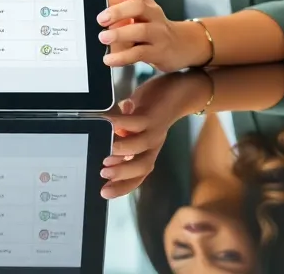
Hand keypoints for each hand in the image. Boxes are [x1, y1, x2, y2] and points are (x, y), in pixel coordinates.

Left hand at [97, 0, 205, 71]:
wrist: (182, 46)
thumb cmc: (153, 28)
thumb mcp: (140, 15)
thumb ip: (119, 9)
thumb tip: (95, 7)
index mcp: (145, 2)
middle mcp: (153, 15)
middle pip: (139, 6)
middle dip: (118, 11)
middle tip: (101, 19)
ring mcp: (158, 33)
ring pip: (141, 30)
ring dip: (119, 34)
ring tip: (103, 38)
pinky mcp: (158, 52)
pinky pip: (139, 53)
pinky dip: (122, 57)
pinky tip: (110, 59)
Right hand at [101, 71, 211, 198]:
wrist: (181, 89)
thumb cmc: (153, 107)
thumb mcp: (134, 124)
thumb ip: (122, 133)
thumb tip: (102, 139)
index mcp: (147, 150)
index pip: (137, 176)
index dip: (122, 186)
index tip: (103, 193)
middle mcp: (153, 145)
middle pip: (142, 167)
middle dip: (122, 174)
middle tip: (103, 175)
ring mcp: (155, 130)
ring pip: (141, 146)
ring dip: (123, 152)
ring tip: (106, 155)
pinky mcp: (154, 115)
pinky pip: (137, 122)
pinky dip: (120, 123)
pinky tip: (106, 122)